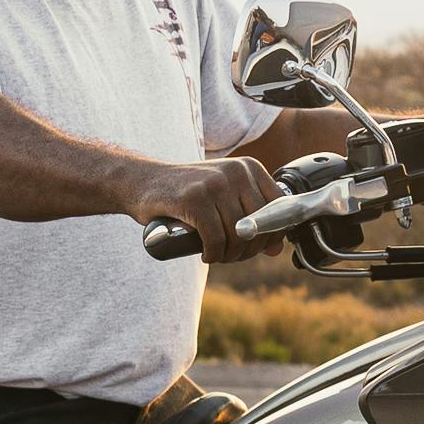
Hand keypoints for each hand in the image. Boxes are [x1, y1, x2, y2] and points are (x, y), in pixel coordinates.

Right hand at [126, 153, 277, 262]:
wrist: (143, 181)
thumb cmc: (187, 193)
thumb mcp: (224, 199)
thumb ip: (252, 218)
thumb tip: (276, 249)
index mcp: (249, 168)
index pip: (280, 207)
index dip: (273, 233)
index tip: (257, 246)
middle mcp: (236, 172)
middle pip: (260, 224)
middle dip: (249, 249)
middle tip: (232, 255)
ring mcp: (215, 184)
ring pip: (238, 235)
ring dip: (230, 255)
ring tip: (217, 255)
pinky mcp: (194, 199)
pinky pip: (216, 238)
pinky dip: (213, 253)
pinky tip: (206, 254)